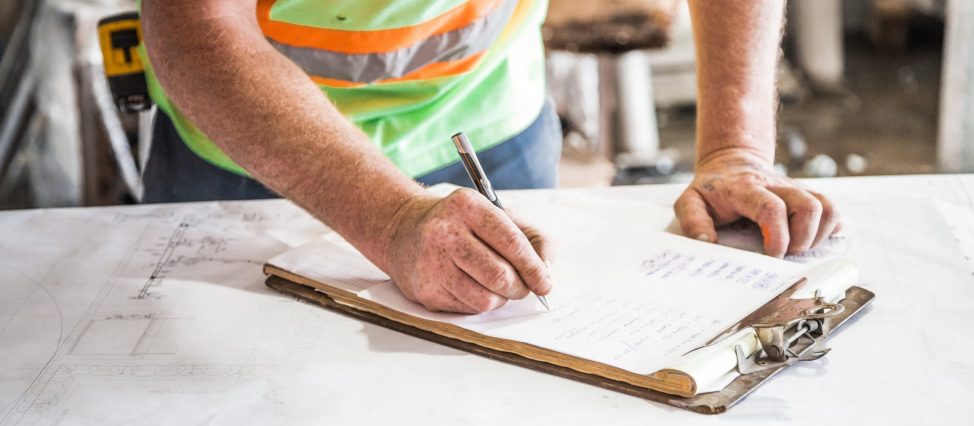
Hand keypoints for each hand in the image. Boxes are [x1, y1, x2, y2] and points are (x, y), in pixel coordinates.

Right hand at [380, 189, 552, 313]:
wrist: (404, 230)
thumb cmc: (462, 225)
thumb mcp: (497, 215)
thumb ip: (532, 238)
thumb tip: (547, 269)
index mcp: (468, 206)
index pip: (511, 243)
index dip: (534, 268)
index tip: (545, 283)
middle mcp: (445, 232)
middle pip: (500, 276)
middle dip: (520, 288)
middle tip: (522, 287)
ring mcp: (431, 263)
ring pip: (485, 299)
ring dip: (500, 299)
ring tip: (496, 286)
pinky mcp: (425, 290)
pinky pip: (468, 310)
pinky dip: (479, 303)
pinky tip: (471, 286)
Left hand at [674, 149, 841, 256]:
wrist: (731, 162)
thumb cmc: (712, 189)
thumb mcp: (690, 201)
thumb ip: (693, 221)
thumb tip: (706, 242)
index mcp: (746, 189)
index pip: (771, 208)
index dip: (778, 235)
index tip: (773, 255)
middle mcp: (777, 186)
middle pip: (808, 206)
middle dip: (803, 239)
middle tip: (786, 254)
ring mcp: (795, 189)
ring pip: (827, 207)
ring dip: (819, 235)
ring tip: (799, 248)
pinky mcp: (807, 195)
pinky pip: (832, 210)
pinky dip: (829, 229)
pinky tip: (811, 240)